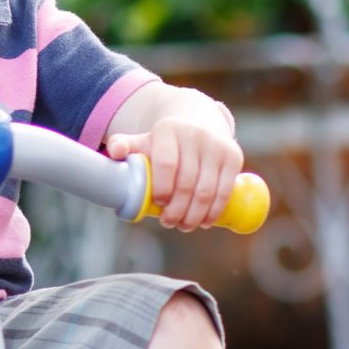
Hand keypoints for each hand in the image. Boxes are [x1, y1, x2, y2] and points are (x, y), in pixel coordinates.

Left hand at [107, 116, 242, 231]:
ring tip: (184, 225)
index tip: (158, 204)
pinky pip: (225, 190)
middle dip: (177, 209)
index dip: (162, 188)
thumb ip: (123, 145)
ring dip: (195, 214)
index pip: (166, 163)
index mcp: (169, 129)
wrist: (199, 123)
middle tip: (169, 222)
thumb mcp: (143, 140)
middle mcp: (195, 134)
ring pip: (207, 190)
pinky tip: (204, 221)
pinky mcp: (233, 156)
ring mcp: (217, 145)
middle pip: (187, 182)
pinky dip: (215, 211)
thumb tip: (115, 153)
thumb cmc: (164, 142)